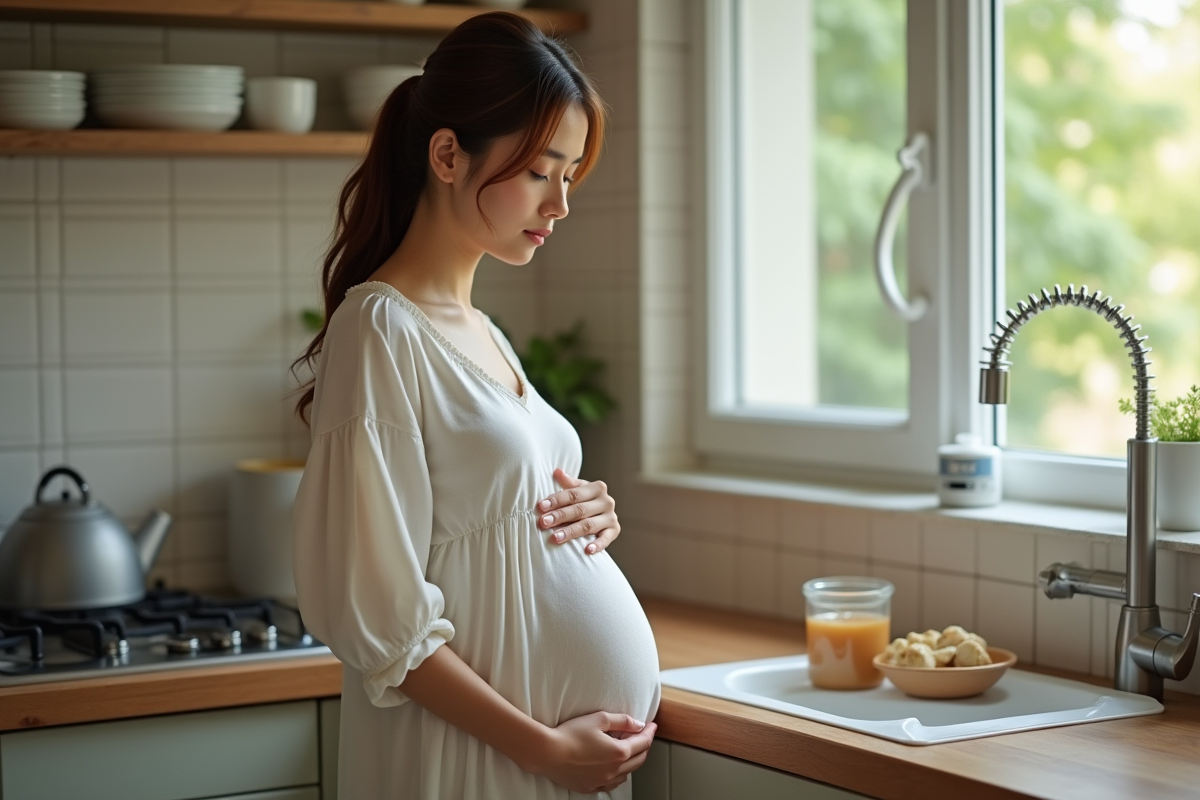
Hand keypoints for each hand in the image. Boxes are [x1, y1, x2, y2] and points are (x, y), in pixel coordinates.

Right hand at [535, 712, 656, 792]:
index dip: (650, 732)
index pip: (642, 742)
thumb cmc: (571, 733)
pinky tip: (613, 768)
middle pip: (638, 760)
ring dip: (632, 762)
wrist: (548, 752)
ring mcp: (602, 781)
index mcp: (618, 753)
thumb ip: (622, 721)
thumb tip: (638, 725)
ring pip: (627, 774)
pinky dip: (618, 775)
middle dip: (644, 746)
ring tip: (627, 750)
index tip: (652, 725)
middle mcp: (614, 770)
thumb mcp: (599, 719)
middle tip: (643, 735)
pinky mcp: (590, 787)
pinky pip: (611, 784)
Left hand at [536, 468, 619, 553]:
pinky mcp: (614, 530)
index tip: (541, 507)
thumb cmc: (585, 500)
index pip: (573, 494)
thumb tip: (556, 471)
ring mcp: (611, 516)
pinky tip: (587, 550)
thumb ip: (567, 483)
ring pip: (588, 525)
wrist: (602, 513)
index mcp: (597, 487)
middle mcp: (607, 501)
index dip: (556, 500)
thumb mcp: (578, 489)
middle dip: (560, 516)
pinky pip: (606, 538)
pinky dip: (598, 545)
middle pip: (579, 509)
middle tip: (543, 522)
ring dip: (571, 532)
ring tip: (555, 537)